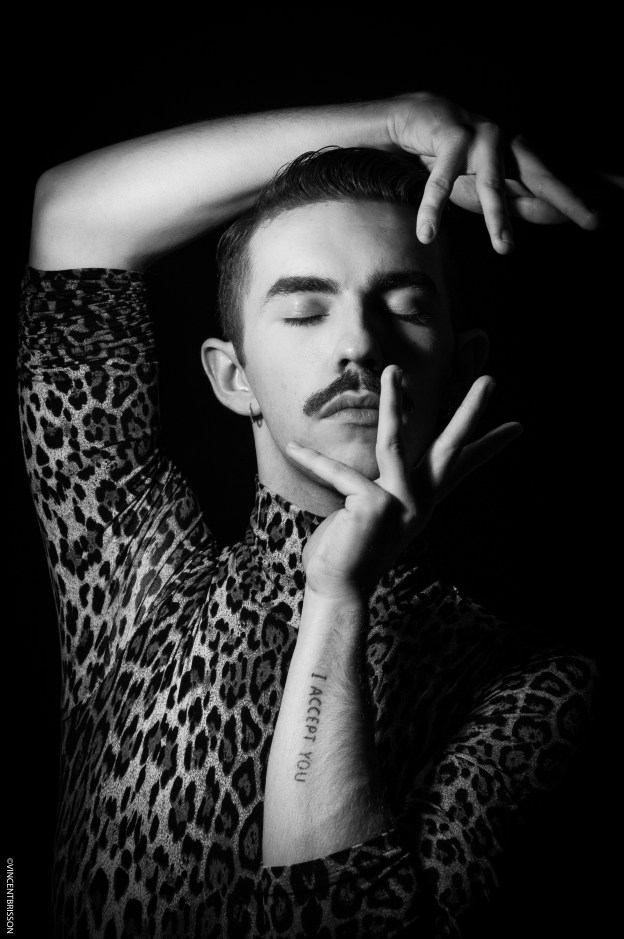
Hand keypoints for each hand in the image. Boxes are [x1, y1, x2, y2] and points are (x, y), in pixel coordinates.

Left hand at [286, 368, 521, 599]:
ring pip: (396, 443)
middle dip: (469, 412)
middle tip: (489, 380)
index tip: (516, 427)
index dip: (488, 447)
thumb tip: (381, 463)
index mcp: (422, 500)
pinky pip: (339, 474)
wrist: (338, 588)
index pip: (460, 468)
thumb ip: (383, 485)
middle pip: (450, 448)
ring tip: (393, 371)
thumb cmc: (352, 547)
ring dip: (395, 404)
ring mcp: (399, 503)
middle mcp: (418, 501)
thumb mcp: (376, 511)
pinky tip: (292, 448)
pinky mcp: (373, 506)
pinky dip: (312, 461)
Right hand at [386, 92, 597, 252]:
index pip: (553, 185)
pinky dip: (432, 209)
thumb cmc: (447, 157)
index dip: (579, 200)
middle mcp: (509, 144)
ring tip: (505, 249)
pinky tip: (427, 232)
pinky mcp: (451, 136)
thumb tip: (547, 217)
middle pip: (544, 178)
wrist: (408, 118)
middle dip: (570, 200)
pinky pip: (442, 181)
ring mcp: (482, 138)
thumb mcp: (481, 185)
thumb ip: (510, 200)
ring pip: (492, 185)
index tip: (601, 218)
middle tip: (596, 221)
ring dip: (497, 218)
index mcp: (520, 157)